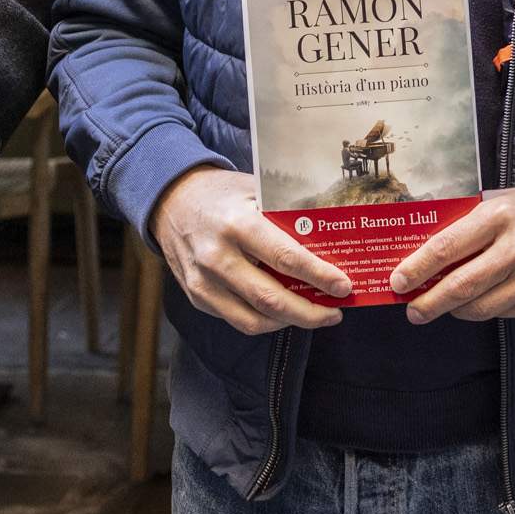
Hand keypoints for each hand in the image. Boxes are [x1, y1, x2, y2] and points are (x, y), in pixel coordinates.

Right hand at [150, 168, 348, 334]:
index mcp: (237, 224)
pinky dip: (265, 320)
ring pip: (254, 320)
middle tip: (335, 312)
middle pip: (271, 299)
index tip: (344, 287)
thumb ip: (288, 213)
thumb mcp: (256, 190)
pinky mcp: (196, 296)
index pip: (286, 258)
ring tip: (314, 315)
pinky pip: (237, 319)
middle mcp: (216, 256)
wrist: (170, 200)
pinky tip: (283, 311)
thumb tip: (332, 237)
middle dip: (310, 313)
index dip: (319, 277)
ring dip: (290, 322)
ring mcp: (202, 281)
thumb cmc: (221, 193)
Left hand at [394, 188, 514, 323]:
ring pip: (480, 308)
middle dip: (429, 303)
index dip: (417, 268)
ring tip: (438, 307)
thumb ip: (465, 221)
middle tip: (412, 310)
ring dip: (453, 311)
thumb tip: (418, 245)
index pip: (447, 247)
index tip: (398, 282)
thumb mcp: (500, 201)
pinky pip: (501, 314)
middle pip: (461, 286)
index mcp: (500, 216)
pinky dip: (481, 311)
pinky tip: (473, 303)